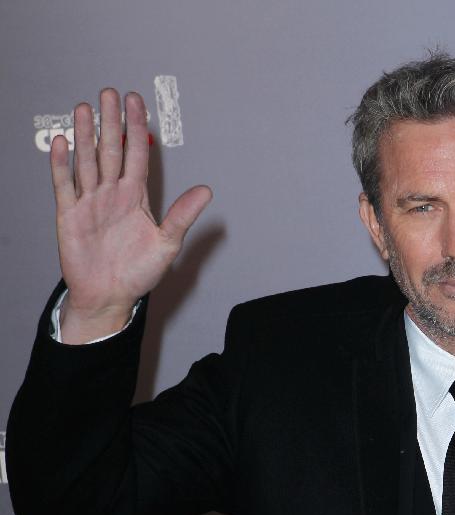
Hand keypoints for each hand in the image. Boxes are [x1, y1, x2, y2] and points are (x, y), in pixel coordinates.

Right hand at [52, 89, 210, 342]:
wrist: (109, 296)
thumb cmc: (138, 273)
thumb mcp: (168, 243)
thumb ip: (183, 215)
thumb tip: (207, 191)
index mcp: (135, 197)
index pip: (137, 154)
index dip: (136, 128)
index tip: (137, 103)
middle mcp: (112, 195)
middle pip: (110, 150)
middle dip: (110, 121)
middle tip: (110, 93)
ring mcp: (89, 203)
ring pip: (87, 161)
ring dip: (85, 135)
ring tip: (85, 108)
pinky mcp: (70, 216)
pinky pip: (64, 185)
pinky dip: (61, 165)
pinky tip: (61, 143)